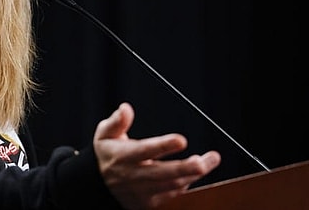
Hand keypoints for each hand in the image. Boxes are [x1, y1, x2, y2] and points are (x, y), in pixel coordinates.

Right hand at [93, 102, 220, 209]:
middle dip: (185, 168)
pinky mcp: (148, 203)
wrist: (98, 184)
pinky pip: (172, 195)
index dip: (163, 146)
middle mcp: (133, 176)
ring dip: (193, 174)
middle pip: (163, 173)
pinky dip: (186, 184)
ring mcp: (142, 192)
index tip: (181, 139)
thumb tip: (125, 108)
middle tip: (204, 161)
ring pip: (172, 185)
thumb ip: (117, 121)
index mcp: (123, 156)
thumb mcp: (104, 134)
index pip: (145, 151)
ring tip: (210, 160)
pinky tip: (195, 172)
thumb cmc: (107, 153)